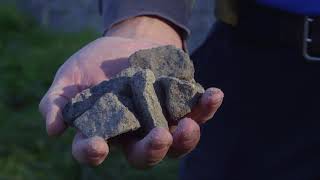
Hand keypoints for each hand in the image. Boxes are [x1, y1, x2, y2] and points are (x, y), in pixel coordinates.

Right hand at [39, 16, 223, 167]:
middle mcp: (135, 133)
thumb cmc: (96, 63)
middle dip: (152, 150)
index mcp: (106, 131)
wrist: (127, 42)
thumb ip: (57, 101)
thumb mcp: (71, 77)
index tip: (96, 145)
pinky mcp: (181, 106)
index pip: (94, 150)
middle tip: (159, 137)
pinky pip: (197, 113)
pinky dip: (207, 106)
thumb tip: (53, 129)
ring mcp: (161, 121)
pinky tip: (213, 94)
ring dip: (187, 137)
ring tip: (189, 124)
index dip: (93, 152)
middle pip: (145, 154)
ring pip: (177, 142)